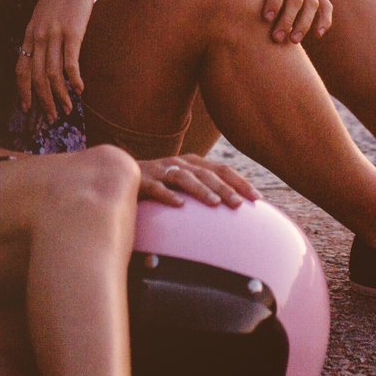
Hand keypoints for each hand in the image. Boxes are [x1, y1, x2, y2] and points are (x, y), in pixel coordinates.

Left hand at [19, 0, 96, 120]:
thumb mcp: (46, 14)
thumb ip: (42, 33)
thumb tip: (45, 53)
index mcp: (29, 33)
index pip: (21, 70)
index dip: (23, 92)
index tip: (27, 109)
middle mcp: (38, 36)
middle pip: (37, 78)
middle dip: (43, 102)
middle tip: (51, 118)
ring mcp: (54, 35)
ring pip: (53, 75)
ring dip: (60, 97)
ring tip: (67, 110)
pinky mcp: (72, 33)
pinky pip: (70, 64)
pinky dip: (74, 81)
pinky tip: (79, 90)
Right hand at [136, 152, 259, 207]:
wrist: (117, 170)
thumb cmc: (156, 183)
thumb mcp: (181, 185)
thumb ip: (201, 193)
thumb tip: (230, 212)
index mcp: (192, 164)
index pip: (222, 170)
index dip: (241, 182)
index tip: (258, 198)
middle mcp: (179, 163)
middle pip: (207, 174)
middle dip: (225, 188)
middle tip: (239, 205)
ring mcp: (161, 170)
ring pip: (185, 178)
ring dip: (201, 190)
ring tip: (215, 204)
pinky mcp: (143, 180)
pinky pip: (157, 188)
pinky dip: (168, 195)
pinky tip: (178, 205)